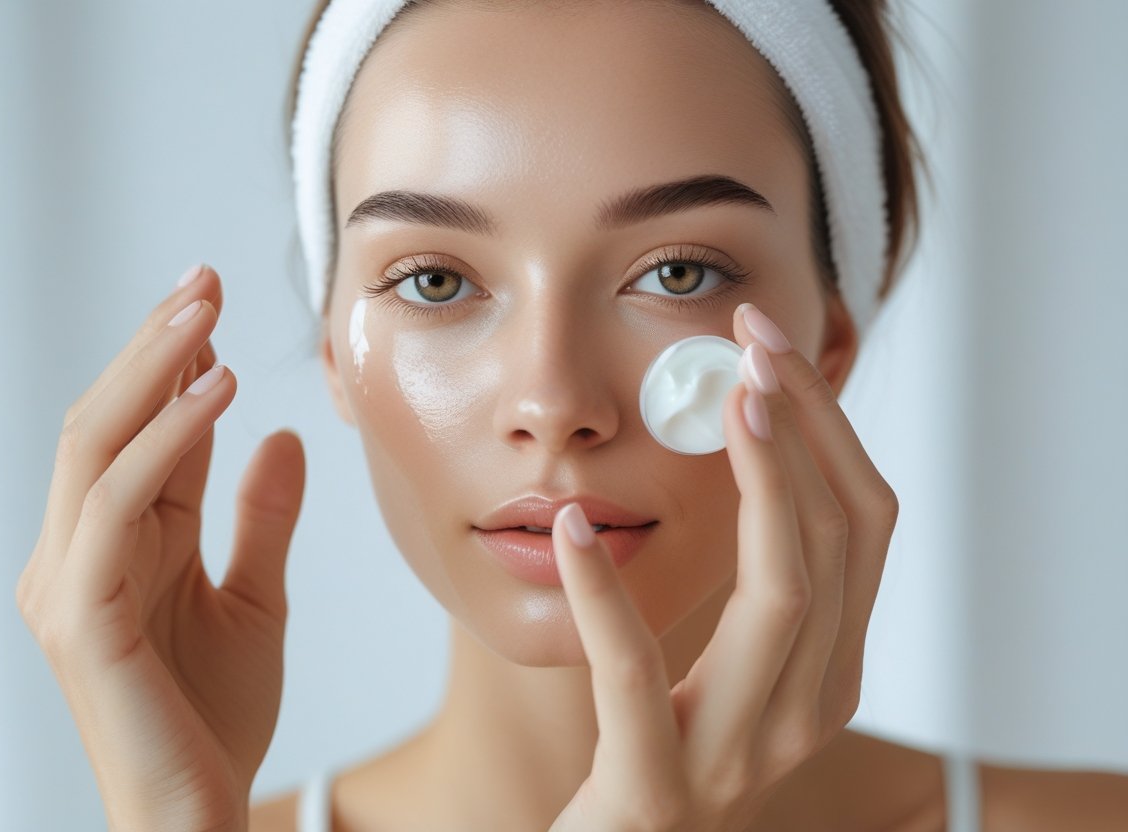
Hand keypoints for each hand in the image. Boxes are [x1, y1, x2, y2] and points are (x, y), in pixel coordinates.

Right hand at [16, 265, 306, 831]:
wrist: (201, 813)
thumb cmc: (217, 716)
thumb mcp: (255, 598)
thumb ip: (260, 520)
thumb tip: (279, 436)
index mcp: (116, 546)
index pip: (140, 434)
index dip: (175, 365)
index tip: (216, 304)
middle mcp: (77, 553)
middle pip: (104, 421)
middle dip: (154, 345)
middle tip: (203, 280)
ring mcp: (70, 582)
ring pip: (97, 444)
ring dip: (152, 369)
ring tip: (207, 312)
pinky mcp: (82, 616)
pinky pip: (118, 503)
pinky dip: (165, 439)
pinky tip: (218, 392)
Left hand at [547, 302, 898, 831]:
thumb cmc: (665, 747)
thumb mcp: (730, 659)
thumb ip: (755, 575)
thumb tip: (751, 439)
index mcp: (832, 669)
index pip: (866, 527)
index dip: (831, 428)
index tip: (775, 349)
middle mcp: (809, 708)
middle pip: (839, 543)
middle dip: (805, 429)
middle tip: (754, 345)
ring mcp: (741, 754)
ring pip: (781, 594)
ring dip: (764, 485)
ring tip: (725, 402)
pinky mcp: (653, 784)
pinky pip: (636, 671)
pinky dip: (605, 592)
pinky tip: (573, 526)